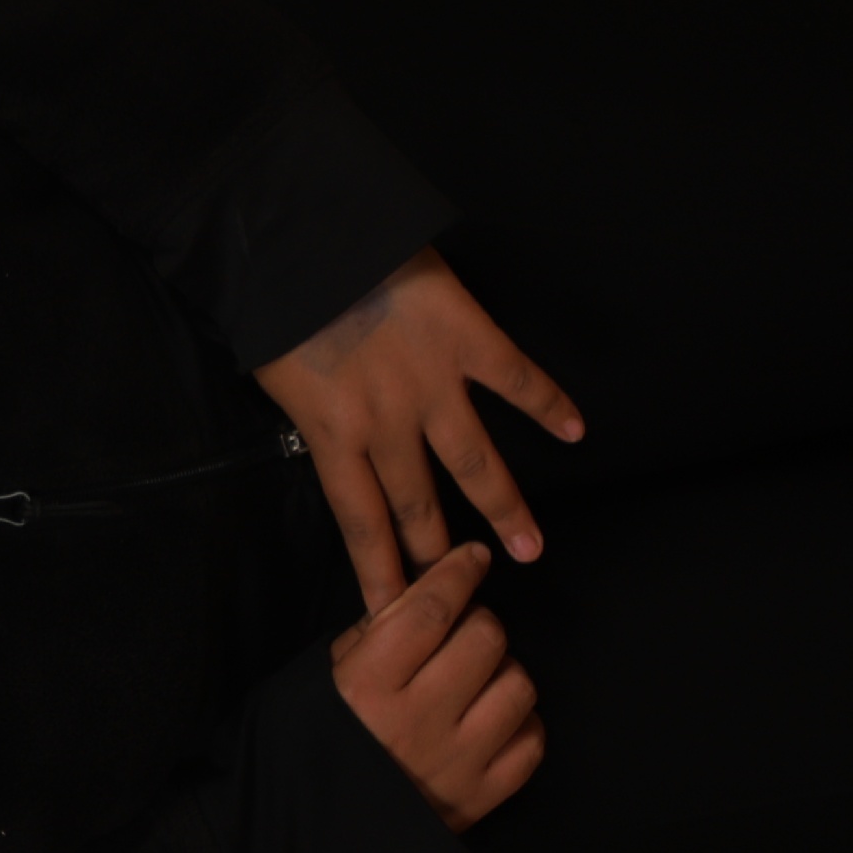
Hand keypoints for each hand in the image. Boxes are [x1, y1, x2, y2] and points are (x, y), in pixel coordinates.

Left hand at [258, 248, 585, 612]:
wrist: (301, 237)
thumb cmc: (278, 301)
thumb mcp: (277, 374)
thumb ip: (312, 414)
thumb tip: (328, 438)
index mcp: (332, 433)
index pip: (359, 524)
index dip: (380, 574)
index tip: (395, 616)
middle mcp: (386, 423)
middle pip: (417, 506)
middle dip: (441, 556)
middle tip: (465, 593)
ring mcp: (430, 383)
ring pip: (474, 461)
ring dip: (504, 506)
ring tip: (530, 547)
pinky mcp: (464, 337)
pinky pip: (515, 377)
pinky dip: (547, 402)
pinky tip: (575, 428)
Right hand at [328, 542, 545, 828]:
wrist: (308, 844)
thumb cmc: (310, 750)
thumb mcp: (318, 683)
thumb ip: (368, 640)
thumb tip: (419, 601)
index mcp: (366, 687)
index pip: (431, 609)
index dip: (458, 573)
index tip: (472, 558)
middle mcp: (417, 721)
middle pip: (485, 638)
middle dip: (478, 622)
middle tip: (460, 633)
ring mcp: (457, 762)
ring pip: (518, 685)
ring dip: (502, 672)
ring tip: (476, 682)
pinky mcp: (483, 799)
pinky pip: (532, 740)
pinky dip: (519, 724)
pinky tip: (490, 723)